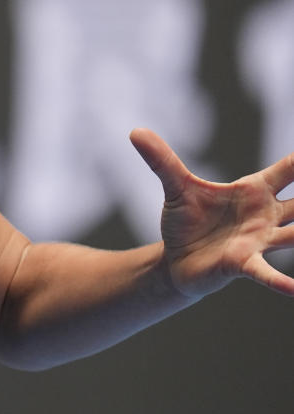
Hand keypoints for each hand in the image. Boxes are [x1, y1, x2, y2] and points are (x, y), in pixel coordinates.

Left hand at [131, 127, 293, 298]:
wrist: (176, 261)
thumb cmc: (186, 222)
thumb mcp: (175, 187)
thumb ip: (162, 160)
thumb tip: (134, 131)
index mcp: (255, 192)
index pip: (291, 170)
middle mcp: (267, 216)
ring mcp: (260, 241)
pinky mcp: (244, 264)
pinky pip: (268, 273)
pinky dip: (282, 282)